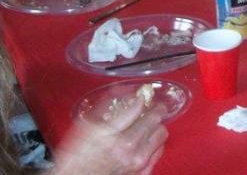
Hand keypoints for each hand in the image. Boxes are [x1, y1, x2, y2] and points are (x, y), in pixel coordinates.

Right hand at [53, 100, 167, 174]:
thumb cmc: (77, 156)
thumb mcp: (85, 126)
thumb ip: (104, 104)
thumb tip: (121, 88)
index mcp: (112, 133)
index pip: (138, 106)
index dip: (141, 98)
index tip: (141, 97)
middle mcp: (128, 147)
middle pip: (156, 118)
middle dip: (154, 110)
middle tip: (151, 108)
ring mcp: (137, 161)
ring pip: (161, 134)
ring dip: (156, 127)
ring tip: (148, 125)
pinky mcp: (142, 172)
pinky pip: (159, 152)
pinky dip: (155, 144)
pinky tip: (146, 142)